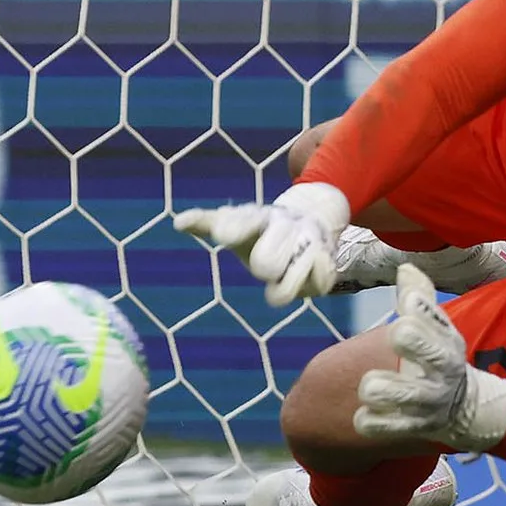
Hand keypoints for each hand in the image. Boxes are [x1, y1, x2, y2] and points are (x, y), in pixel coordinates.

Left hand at [173, 181, 349, 305]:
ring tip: (280, 282)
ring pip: (291, 280)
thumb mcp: (236, 226)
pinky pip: (320, 282)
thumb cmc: (263, 230)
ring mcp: (309, 241)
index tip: (222, 236)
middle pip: (267, 262)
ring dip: (284, 288)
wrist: (313, 217)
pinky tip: (310, 274)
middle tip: (266, 265)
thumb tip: (177, 222)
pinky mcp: (328, 258)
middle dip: (265, 265)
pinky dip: (312, 285)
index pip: (244, 221)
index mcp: (257, 217)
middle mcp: (285, 226)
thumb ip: (206, 222)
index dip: (233, 229)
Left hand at [353, 263, 505, 451]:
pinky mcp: (413, 427)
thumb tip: (405, 268)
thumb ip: (420, 298)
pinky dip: (370, 420)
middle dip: (409, 339)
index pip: (432, 316)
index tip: (408, 300)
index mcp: (446, 339)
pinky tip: (367, 414)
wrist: (467, 410)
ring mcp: (428, 400)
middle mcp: (441, 369)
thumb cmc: (440, 358)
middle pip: (422, 347)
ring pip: (394, 391)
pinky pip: (382, 425)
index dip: (418, 306)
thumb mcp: (438, 329)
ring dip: (378, 387)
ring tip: (371, 386)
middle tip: (395, 336)